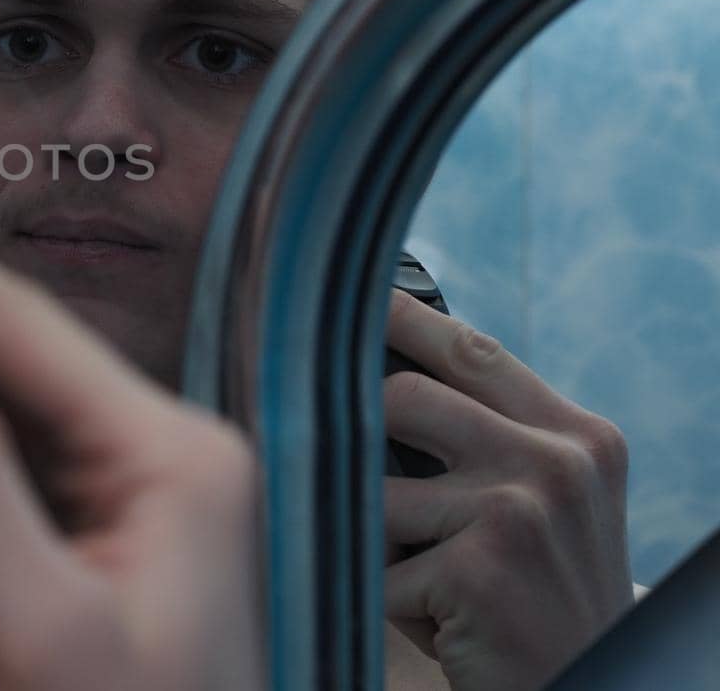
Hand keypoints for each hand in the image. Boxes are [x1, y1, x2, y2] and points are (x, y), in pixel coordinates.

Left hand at [382, 291, 633, 690]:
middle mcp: (555, 462)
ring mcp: (517, 512)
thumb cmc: (544, 585)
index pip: (471, 350)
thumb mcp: (547, 495)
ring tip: (432, 575)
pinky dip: (392, 602)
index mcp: (575, 435)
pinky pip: (380, 570)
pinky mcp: (478, 570)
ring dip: (382, 543)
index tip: (352, 296)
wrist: (597, 683)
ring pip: (375, 493)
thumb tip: (378, 373)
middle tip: (384, 490)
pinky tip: (444, 618)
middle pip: (401, 398)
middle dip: (366, 442)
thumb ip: (490, 433)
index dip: (402, 318)